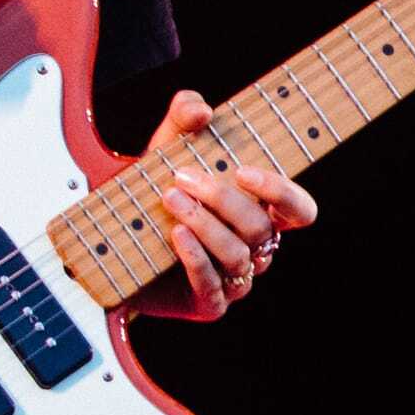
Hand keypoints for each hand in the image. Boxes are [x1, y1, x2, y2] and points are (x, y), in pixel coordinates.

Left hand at [128, 86, 319, 319]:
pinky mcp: (208, 305)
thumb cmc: (154, 194)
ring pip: (238, 256)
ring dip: (204, 224)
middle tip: (182, 178)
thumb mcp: (166, 149)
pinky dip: (195, 258)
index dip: (282, 193)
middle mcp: (256, 250)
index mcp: (262, 215)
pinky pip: (212, 287)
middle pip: (261, 229)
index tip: (243, 171)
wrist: (115, 246)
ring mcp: (235, 281)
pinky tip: (175, 234)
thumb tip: (200, 109)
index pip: (299, 211)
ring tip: (169, 199)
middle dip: (223, 200)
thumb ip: (183, 118)